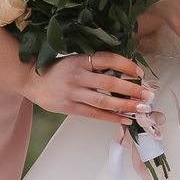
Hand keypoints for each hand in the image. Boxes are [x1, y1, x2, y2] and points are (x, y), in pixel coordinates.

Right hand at [26, 52, 154, 121]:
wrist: (30, 80)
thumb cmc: (57, 69)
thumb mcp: (74, 60)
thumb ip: (94, 65)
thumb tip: (123, 73)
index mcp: (80, 60)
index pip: (107, 60)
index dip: (125, 65)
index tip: (139, 73)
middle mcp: (77, 76)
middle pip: (109, 83)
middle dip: (131, 89)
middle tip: (148, 94)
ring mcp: (72, 93)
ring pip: (104, 101)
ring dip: (125, 106)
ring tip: (141, 108)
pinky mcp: (69, 108)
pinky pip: (94, 114)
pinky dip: (111, 118)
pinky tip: (125, 119)